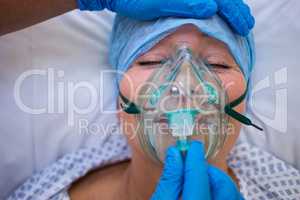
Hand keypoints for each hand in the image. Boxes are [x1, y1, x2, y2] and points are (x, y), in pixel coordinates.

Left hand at [76, 0, 253, 35]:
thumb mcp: (157, 4)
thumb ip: (184, 4)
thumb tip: (212, 7)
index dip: (234, 13)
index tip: (244, 27)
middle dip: (235, 9)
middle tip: (246, 25)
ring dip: (227, 8)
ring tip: (238, 20)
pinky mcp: (180, 0)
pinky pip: (202, 1)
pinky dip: (214, 8)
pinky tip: (216, 14)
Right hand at [151, 141, 242, 199]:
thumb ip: (170, 181)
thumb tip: (176, 154)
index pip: (198, 180)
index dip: (195, 160)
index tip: (192, 147)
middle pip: (224, 188)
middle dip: (211, 172)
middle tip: (195, 167)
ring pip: (234, 195)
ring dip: (219, 182)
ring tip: (201, 180)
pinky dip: (225, 193)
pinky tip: (209, 192)